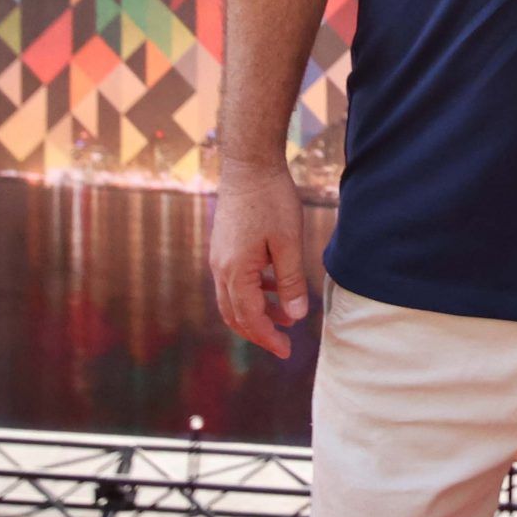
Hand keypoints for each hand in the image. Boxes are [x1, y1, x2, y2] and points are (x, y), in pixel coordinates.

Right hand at [209, 158, 310, 359]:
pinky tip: (276, 286)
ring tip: (287, 316)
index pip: (250, 318)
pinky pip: (235, 280)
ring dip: (258, 311)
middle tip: (284, 343)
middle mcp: (221, 269)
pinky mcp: (225, 246)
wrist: (249, 165)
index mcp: (235, 272)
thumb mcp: (288, 242)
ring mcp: (220, 257)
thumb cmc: (271, 200)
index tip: (287, 351)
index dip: (268, 338)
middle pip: (235, 315)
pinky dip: (254, 291)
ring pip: (233, 298)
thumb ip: (291, 281)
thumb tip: (296, 315)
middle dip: (259, 332)